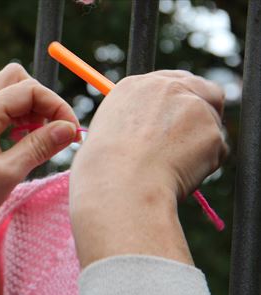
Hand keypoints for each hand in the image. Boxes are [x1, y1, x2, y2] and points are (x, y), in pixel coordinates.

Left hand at [0, 64, 78, 294]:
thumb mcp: (7, 174)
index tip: (72, 132)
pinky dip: (13, 118)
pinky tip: (19, 143)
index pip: (28, 89)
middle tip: (51, 131)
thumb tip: (69, 128)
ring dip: (26, 108)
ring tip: (36, 138)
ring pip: (4, 92)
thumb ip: (39, 146)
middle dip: (41, 100)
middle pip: (15, 79)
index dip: (56, 106)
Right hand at [70, 70, 226, 266]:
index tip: (181, 118)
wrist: (120, 183)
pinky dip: (205, 164)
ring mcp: (192, 106)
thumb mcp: (109, 132)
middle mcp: (166, 87)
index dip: (179, 101)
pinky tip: (180, 174)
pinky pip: (217, 150)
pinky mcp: (211, 130)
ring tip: (170, 167)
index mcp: (135, 86)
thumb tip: (150, 133)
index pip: (171, 82)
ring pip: (211, 124)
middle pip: (203, 90)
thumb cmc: (105, 168)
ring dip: (200, 144)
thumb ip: (135, 122)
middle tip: (195, 139)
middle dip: (204, 111)